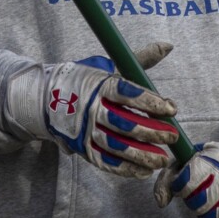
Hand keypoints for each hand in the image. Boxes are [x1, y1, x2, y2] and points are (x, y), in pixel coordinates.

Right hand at [9, 41, 178, 177]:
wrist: (45, 98)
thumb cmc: (86, 80)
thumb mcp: (109, 66)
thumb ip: (139, 60)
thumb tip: (168, 46)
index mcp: (99, 85)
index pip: (127, 93)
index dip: (151, 102)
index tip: (171, 109)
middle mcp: (91, 109)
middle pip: (125, 124)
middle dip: (152, 132)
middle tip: (173, 136)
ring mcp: (85, 131)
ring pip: (117, 147)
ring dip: (143, 155)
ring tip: (163, 158)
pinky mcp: (82, 149)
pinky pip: (106, 163)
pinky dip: (127, 169)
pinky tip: (145, 170)